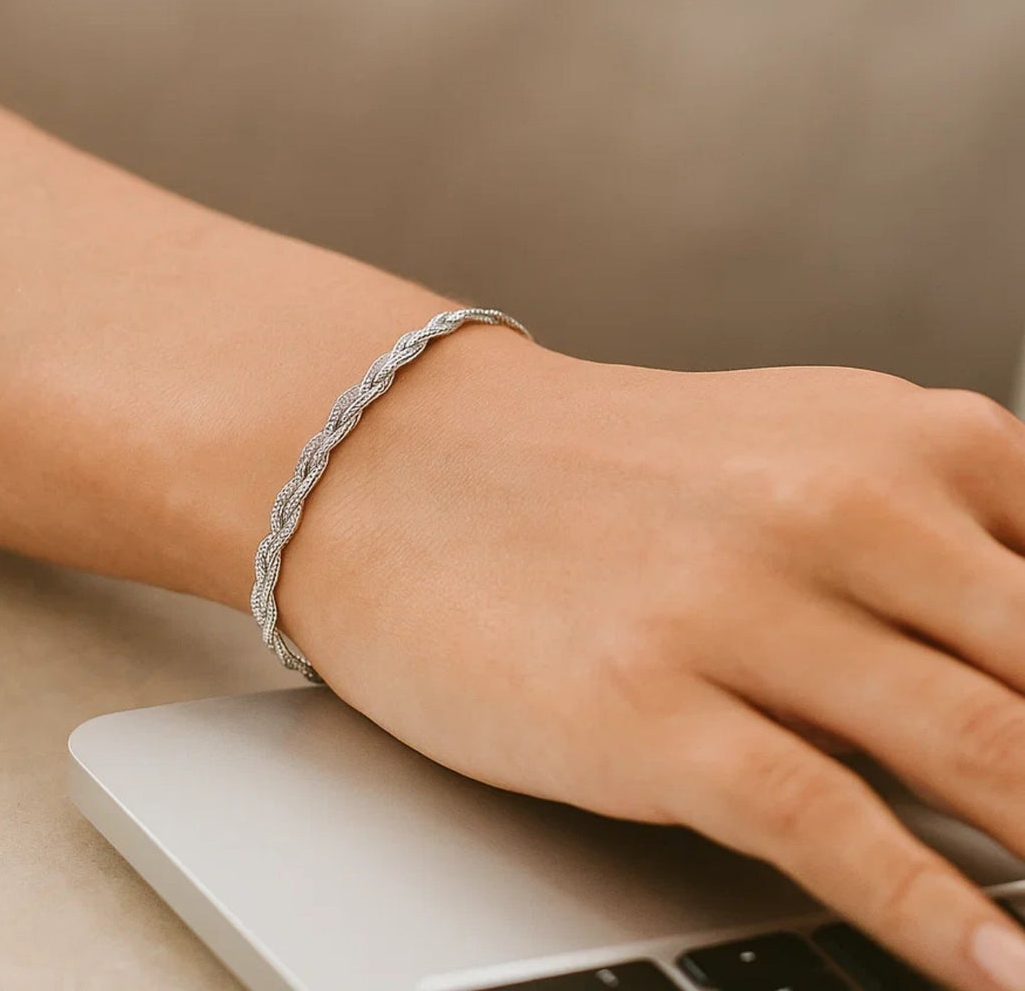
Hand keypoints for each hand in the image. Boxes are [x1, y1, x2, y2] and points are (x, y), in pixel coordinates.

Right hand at [276, 325, 1024, 990]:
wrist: (409, 462)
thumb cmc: (603, 470)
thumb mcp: (796, 450)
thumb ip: (934, 541)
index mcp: (897, 438)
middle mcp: (835, 507)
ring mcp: (740, 606)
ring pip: (983, 754)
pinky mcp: (648, 703)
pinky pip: (831, 825)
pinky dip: (934, 914)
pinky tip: (992, 965)